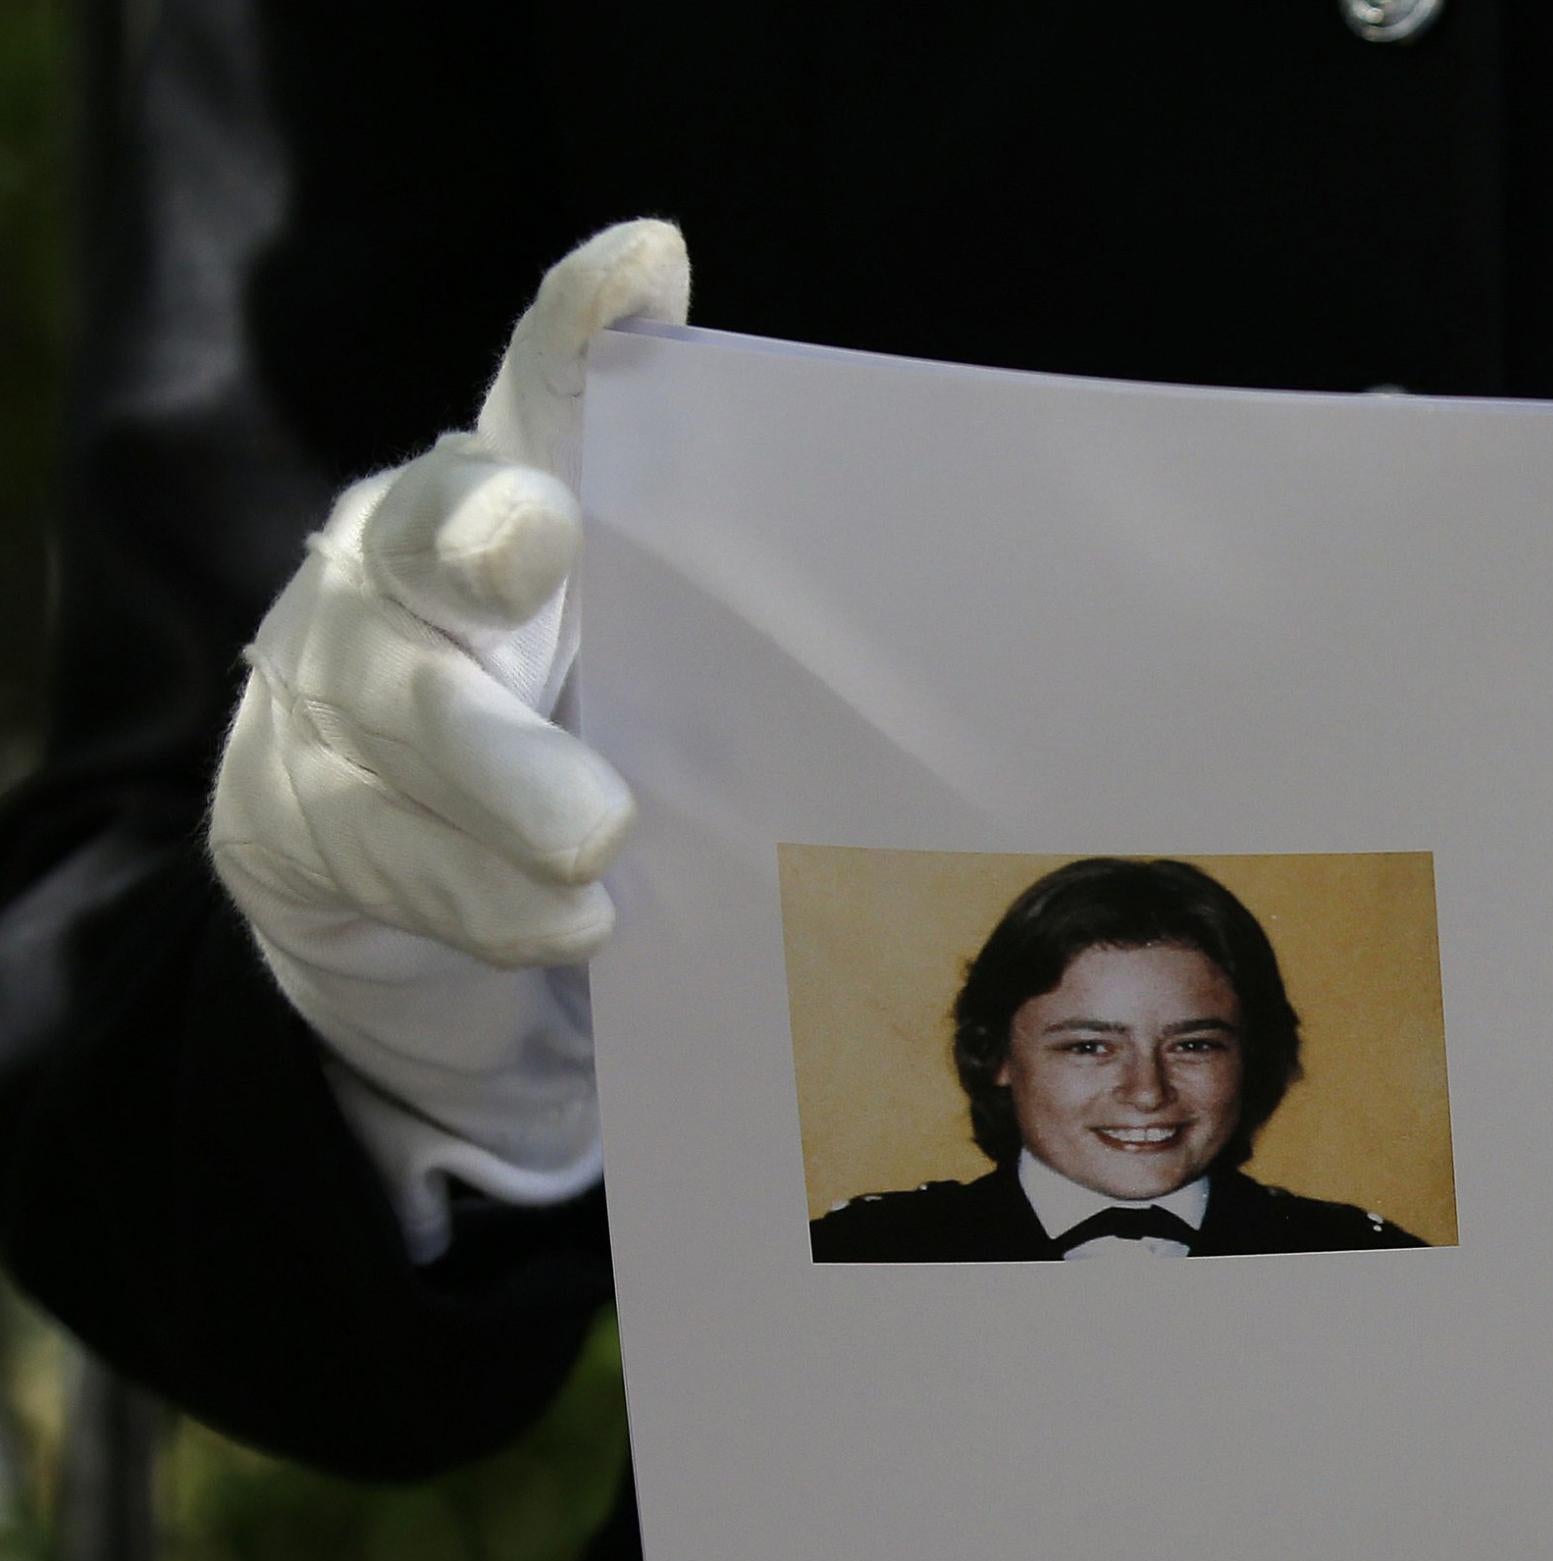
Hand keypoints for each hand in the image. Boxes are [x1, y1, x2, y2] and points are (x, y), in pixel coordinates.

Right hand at [208, 221, 689, 1253]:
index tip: (643, 266)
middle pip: (428, 535)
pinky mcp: (289, 814)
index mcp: (503, 501)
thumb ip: (716, 599)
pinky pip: (383, 850)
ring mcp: (330, 688)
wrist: (402, 876)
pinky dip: (480, 896)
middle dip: (476, 531)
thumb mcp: (644, 653)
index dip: (578, 330)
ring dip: (495, 771)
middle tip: (532, 543)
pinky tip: (567, 921)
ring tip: (592, 836)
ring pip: (400, 709)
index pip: (538, 394)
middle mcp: (400, 567)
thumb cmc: (566, 729)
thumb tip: (882, 581)